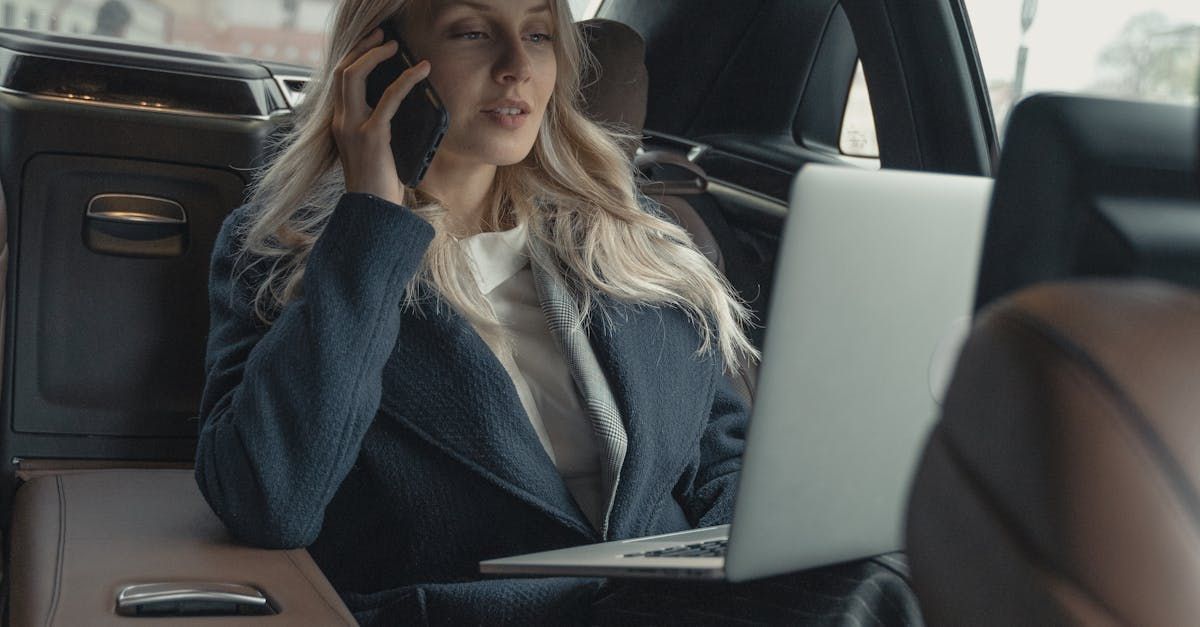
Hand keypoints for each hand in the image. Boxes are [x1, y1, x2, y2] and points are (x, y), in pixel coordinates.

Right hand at [331, 28, 431, 206]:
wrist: (373, 212)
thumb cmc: (378, 185)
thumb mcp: (375, 150)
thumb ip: (379, 126)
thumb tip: (400, 104)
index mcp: (340, 124)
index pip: (340, 81)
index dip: (355, 57)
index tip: (373, 44)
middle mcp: (341, 122)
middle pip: (342, 70)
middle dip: (362, 47)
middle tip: (383, 36)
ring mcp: (353, 128)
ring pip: (354, 76)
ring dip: (375, 54)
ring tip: (395, 46)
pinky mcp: (372, 136)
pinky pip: (389, 98)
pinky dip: (406, 79)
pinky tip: (420, 70)